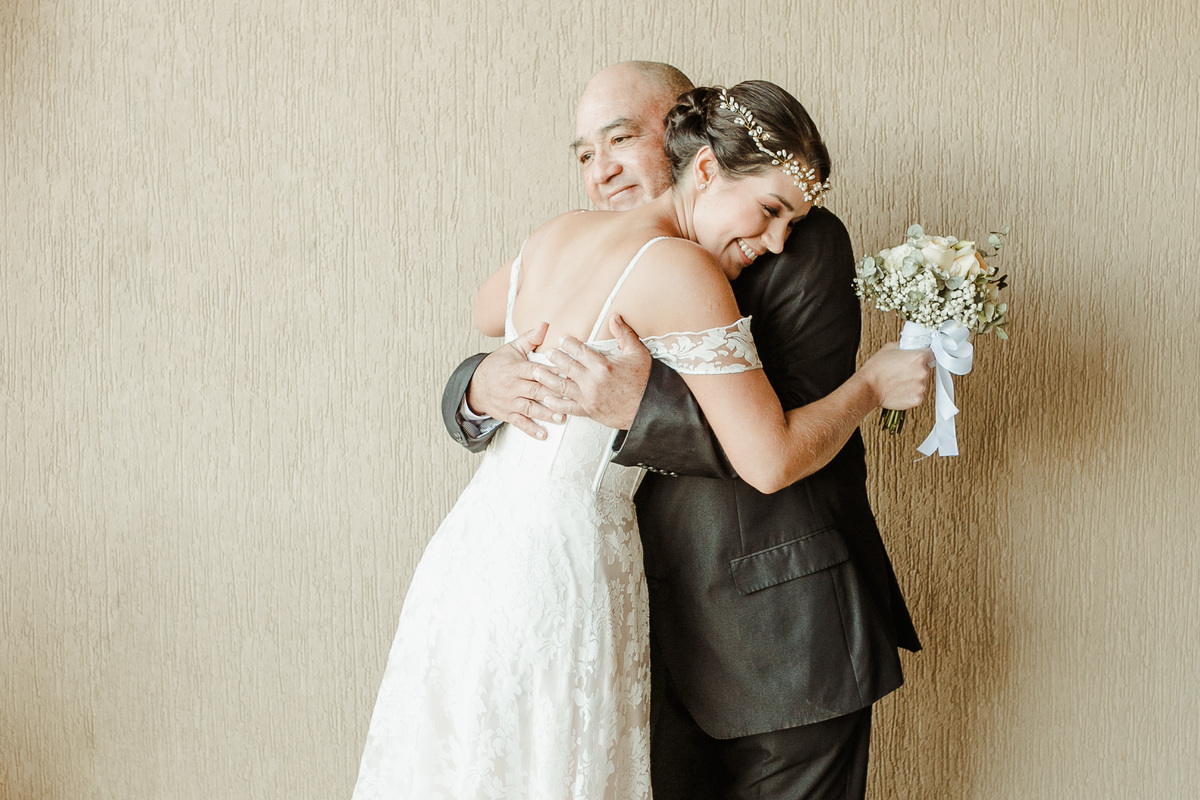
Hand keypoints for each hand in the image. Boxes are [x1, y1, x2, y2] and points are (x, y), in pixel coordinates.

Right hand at [465, 323, 564, 439]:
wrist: (475, 385)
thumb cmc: (498, 364)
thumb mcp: (512, 349)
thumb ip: (530, 339)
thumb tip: (546, 324)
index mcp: (516, 368)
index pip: (536, 370)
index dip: (551, 372)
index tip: (568, 374)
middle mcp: (512, 385)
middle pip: (535, 390)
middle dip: (553, 394)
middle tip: (571, 398)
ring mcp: (509, 402)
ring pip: (529, 408)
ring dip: (545, 414)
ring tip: (561, 417)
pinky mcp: (507, 414)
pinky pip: (519, 423)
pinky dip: (531, 429)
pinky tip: (544, 435)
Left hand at [532, 315, 651, 429]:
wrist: (650, 408)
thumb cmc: (645, 380)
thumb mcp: (638, 353)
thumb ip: (624, 334)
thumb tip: (614, 317)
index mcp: (603, 366)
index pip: (580, 351)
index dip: (568, 344)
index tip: (561, 339)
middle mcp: (593, 381)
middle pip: (567, 367)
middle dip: (555, 359)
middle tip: (546, 353)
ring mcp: (589, 397)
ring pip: (562, 386)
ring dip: (548, 378)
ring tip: (537, 372)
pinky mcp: (590, 411)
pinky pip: (569, 407)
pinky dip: (556, 404)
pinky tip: (547, 399)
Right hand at [860, 342, 932, 409]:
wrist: (868, 387)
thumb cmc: (876, 369)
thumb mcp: (889, 348)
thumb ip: (904, 347)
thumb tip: (908, 347)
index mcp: (918, 358)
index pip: (931, 354)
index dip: (924, 356)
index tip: (919, 359)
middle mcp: (922, 372)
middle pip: (926, 369)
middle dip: (916, 370)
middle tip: (902, 371)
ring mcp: (920, 387)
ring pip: (921, 383)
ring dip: (913, 382)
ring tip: (898, 381)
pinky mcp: (917, 399)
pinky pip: (917, 395)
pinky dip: (910, 393)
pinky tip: (899, 389)